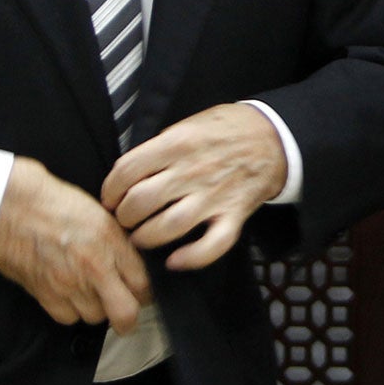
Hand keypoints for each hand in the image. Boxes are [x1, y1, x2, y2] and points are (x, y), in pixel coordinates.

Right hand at [0, 156, 153, 330]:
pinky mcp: (45, 294)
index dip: (147, 293)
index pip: (144, 283)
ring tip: (91, 294)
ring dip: (97, 310)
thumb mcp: (98, 212)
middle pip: (125, 313)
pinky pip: (68, 318)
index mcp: (110, 241)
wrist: (8, 206)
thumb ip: (118, 242)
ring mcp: (69, 283)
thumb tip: (134, 263)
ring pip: (96, 318)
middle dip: (129, 317)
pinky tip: (69, 295)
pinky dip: (71, 311)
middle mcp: (93, 266)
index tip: (143, 293)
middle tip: (126, 311)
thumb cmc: (50, 202)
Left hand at [101, 103, 287, 270]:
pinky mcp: (234, 215)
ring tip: (141, 238)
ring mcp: (215, 196)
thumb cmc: (226, 129)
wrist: (273, 138)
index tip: (110, 199)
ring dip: (146, 238)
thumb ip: (159, 147)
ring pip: (169, 227)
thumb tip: (129, 173)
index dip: (110, 190)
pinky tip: (174, 261)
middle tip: (125, 219)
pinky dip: (191, 258)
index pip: (127, 171)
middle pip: (141, 202)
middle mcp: (193, 170)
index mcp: (177, 143)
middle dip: (124, 217)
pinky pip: (212, 246)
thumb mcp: (188, 123)